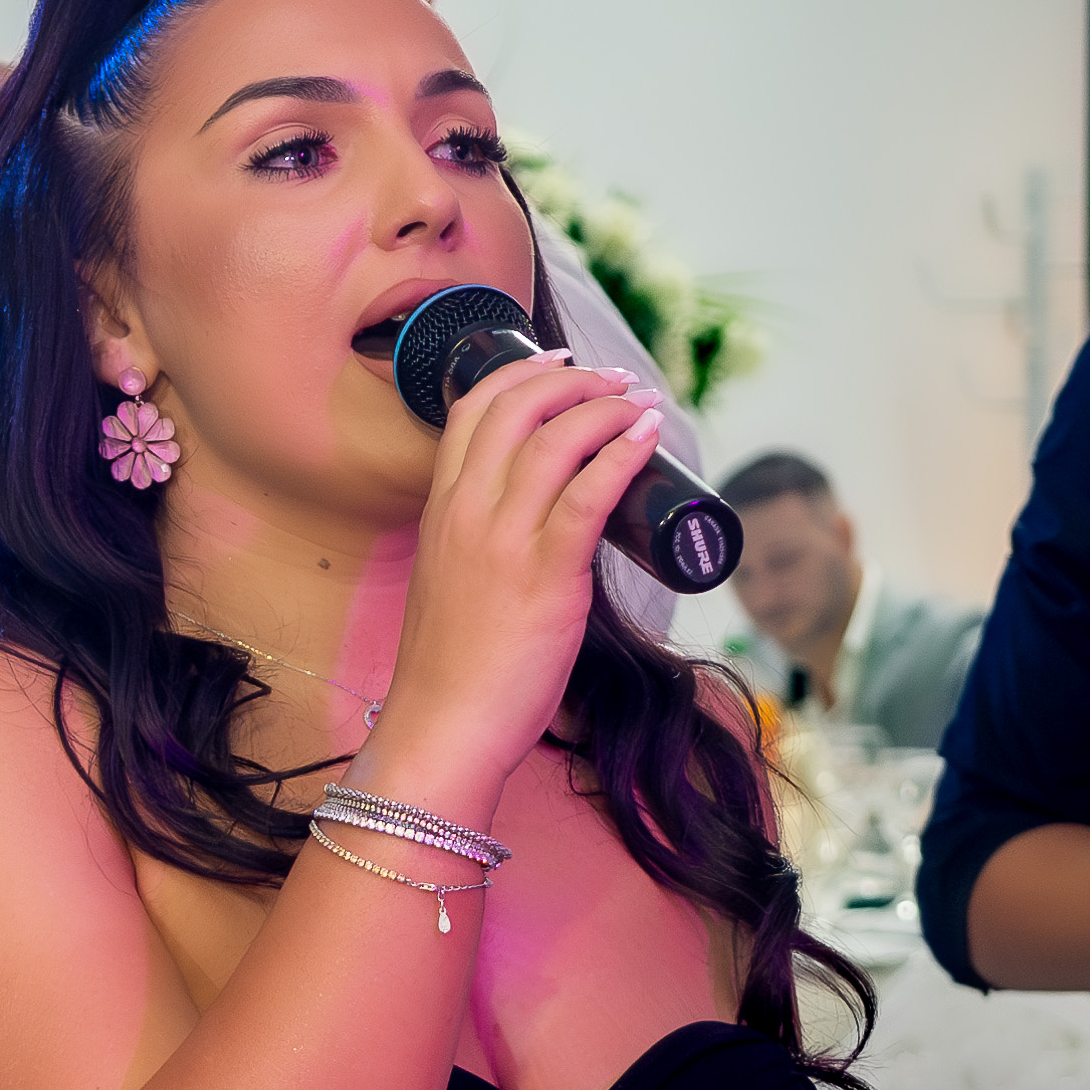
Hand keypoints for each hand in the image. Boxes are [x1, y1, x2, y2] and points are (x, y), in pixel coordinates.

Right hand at [354, 351, 662, 809]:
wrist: (444, 726)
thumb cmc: (453, 669)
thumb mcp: (450, 582)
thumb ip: (481, 546)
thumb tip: (541, 530)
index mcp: (440, 510)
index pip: (470, 410)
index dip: (518, 372)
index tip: (559, 363)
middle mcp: (467, 512)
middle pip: (517, 407)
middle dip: (574, 380)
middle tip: (615, 381)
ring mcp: (504, 540)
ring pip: (556, 438)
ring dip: (607, 407)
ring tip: (640, 404)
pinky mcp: (545, 574)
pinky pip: (589, 492)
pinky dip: (623, 452)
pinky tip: (648, 436)